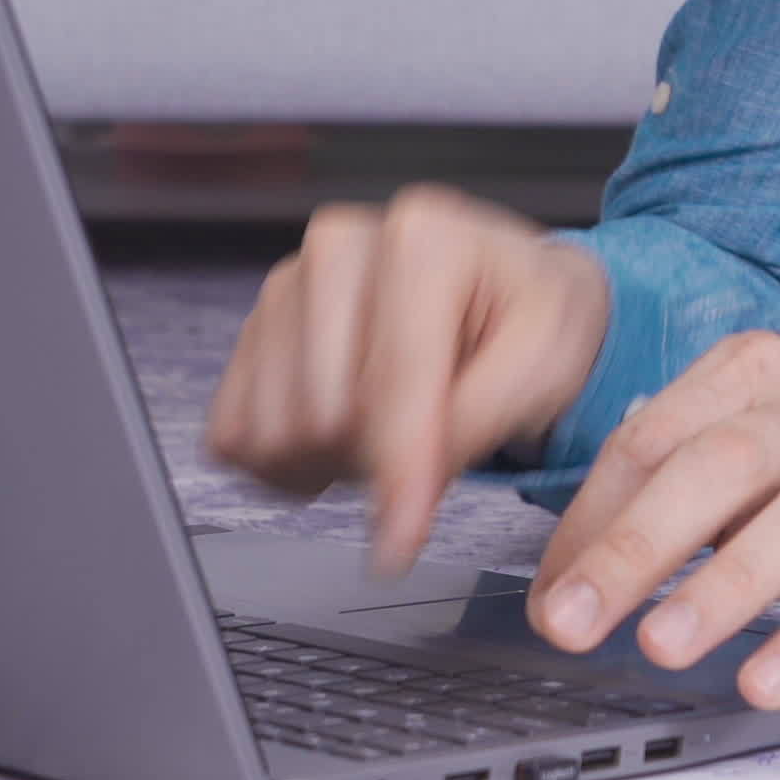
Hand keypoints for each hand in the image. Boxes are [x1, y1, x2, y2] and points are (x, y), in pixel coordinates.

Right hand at [202, 184, 610, 575]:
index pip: (392, 381)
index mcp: (421, 238)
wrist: (501, 293)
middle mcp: (340, 247)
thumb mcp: (544, 365)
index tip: (401, 542)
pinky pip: (235, 433)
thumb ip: (473, 426)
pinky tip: (339, 439)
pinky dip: (283, 462)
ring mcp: (285, 286)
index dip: (400, 473)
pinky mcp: (252, 332)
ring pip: (272, 430)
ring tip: (386, 430)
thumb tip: (397, 508)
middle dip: (373, 457)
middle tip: (424, 440)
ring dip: (329, 461)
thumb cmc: (525, 320)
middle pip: (323, 414)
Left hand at [524, 333, 779, 710]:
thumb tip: (572, 558)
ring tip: (659, 647)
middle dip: (635, 544)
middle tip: (573, 618)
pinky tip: (766, 681)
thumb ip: (674, 476)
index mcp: (761, 373)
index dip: (593, 518)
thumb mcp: (763, 439)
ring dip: (722, 586)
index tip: (552, 590)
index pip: (656, 437)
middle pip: (719, 462)